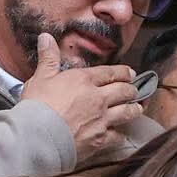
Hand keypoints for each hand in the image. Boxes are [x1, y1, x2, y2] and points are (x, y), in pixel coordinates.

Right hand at [21, 33, 142, 162]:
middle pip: (123, 91)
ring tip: (138, 108)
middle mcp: (98, 98)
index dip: (123, 72)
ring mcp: (102, 119)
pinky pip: (117, 136)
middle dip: (132, 89)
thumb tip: (46, 37)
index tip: (130, 73)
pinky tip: (121, 134)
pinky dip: (120, 135)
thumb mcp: (40, 78)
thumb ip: (48, 58)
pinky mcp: (101, 139)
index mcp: (84, 80)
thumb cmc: (37, 106)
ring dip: (134, 109)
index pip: (110, 73)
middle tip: (135, 90)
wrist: (39, 136)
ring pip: (126, 112)